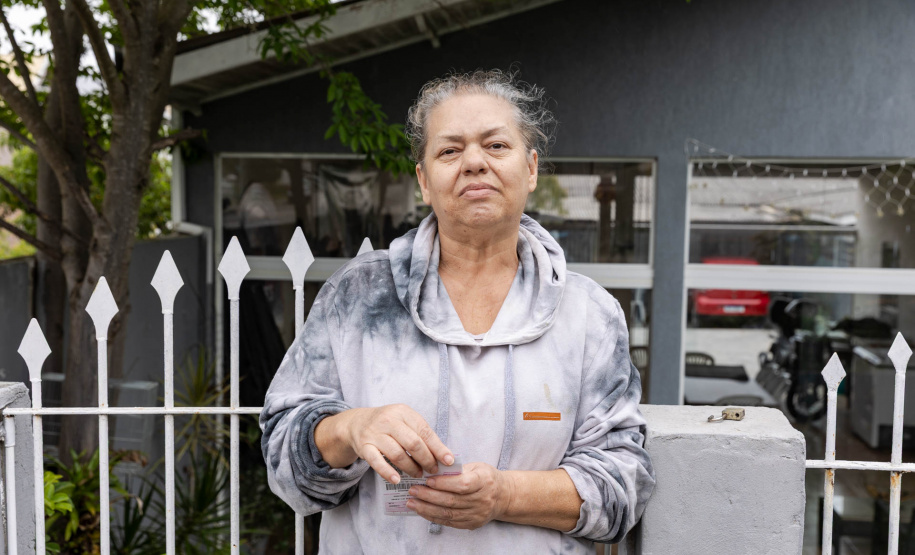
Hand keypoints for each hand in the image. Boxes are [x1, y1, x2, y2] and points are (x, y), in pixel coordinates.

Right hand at [339, 404, 453, 482]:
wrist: (357, 423)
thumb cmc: (388, 424)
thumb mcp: (405, 421)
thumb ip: (421, 434)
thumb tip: (443, 455)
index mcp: (403, 412)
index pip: (424, 431)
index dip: (438, 448)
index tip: (448, 461)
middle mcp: (389, 420)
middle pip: (413, 443)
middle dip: (426, 459)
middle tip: (432, 470)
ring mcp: (375, 433)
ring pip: (397, 454)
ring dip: (410, 467)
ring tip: (418, 474)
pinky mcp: (364, 446)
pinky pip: (376, 462)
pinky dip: (387, 472)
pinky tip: (397, 479)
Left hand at [406, 462, 511, 529]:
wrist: (503, 496)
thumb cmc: (486, 477)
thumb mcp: (476, 466)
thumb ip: (457, 468)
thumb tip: (433, 468)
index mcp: (484, 481)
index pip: (462, 484)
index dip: (444, 483)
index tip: (428, 480)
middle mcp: (482, 500)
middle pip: (452, 500)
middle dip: (429, 496)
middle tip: (413, 490)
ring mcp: (477, 514)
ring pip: (449, 513)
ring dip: (427, 508)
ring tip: (412, 502)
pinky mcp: (472, 524)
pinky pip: (450, 522)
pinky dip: (433, 516)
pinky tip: (422, 510)